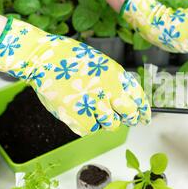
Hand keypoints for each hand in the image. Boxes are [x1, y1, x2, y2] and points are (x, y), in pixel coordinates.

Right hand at [0, 17, 150, 135]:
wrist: (43, 58)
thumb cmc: (70, 59)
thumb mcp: (100, 64)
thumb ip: (115, 82)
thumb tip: (126, 102)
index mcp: (116, 75)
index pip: (138, 98)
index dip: (143, 111)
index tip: (144, 118)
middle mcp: (109, 90)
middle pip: (129, 114)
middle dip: (129, 119)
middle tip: (125, 120)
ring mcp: (95, 104)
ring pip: (111, 125)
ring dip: (105, 121)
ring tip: (91, 109)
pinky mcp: (79, 116)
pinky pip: (91, 129)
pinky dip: (86, 125)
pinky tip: (78, 112)